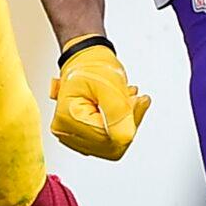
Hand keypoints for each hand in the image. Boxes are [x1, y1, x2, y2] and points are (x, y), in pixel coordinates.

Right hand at [49, 35, 149, 159]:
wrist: (85, 60)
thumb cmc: (91, 66)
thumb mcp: (109, 84)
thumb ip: (118, 113)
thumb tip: (126, 138)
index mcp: (67, 118)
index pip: (106, 138)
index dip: (129, 122)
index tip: (140, 101)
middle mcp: (65, 131)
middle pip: (109, 145)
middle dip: (128, 123)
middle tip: (135, 100)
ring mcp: (73, 136)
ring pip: (111, 145)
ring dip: (125, 123)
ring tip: (128, 100)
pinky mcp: (83, 136)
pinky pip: (108, 141)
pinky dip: (120, 125)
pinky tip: (122, 107)